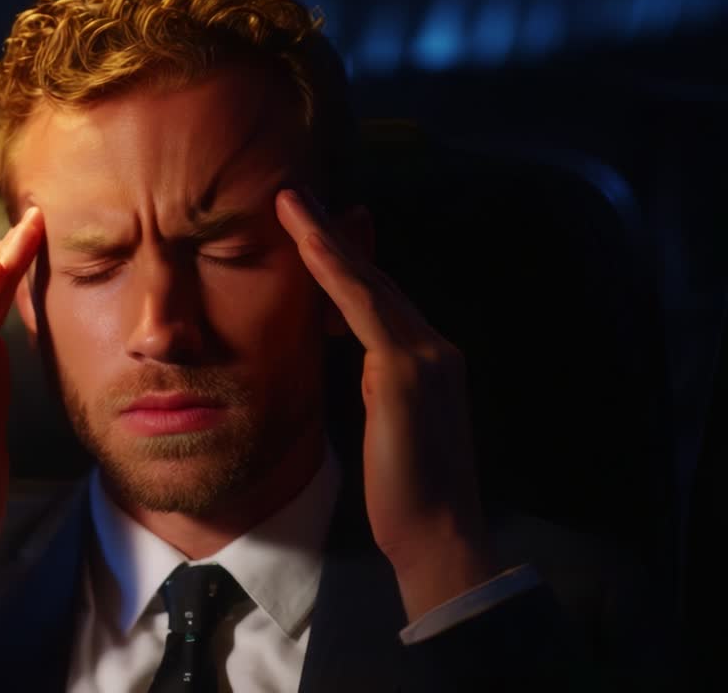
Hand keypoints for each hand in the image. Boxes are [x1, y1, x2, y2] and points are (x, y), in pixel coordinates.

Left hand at [276, 190, 496, 621]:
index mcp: (427, 357)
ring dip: (326, 238)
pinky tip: (308, 243)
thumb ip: (374, 381)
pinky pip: (364, 306)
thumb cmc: (405, 490)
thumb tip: (351, 356)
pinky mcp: (409, 369)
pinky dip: (335, 270)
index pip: (378, 296)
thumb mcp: (384, 421)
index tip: (312, 226)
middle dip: (333, 233)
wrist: (438, 533)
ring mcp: (426, 353)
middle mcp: (433, 345)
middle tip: (293, 195)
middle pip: (374, 277)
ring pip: (368, 282)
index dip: (345, 258)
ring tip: (290, 202)